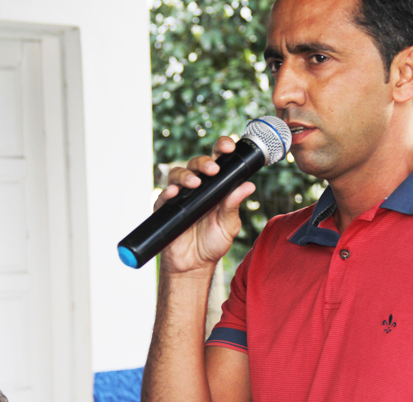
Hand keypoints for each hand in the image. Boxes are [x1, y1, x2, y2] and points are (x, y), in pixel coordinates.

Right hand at [153, 136, 255, 273]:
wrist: (195, 265)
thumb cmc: (213, 242)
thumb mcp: (229, 224)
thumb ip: (234, 204)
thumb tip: (249, 185)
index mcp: (216, 186)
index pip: (218, 160)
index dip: (221, 149)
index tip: (229, 147)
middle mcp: (198, 187)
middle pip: (197, 164)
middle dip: (204, 162)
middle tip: (213, 169)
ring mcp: (181, 197)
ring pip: (178, 174)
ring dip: (186, 175)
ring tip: (194, 183)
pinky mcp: (166, 209)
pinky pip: (163, 196)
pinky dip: (168, 192)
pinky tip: (174, 193)